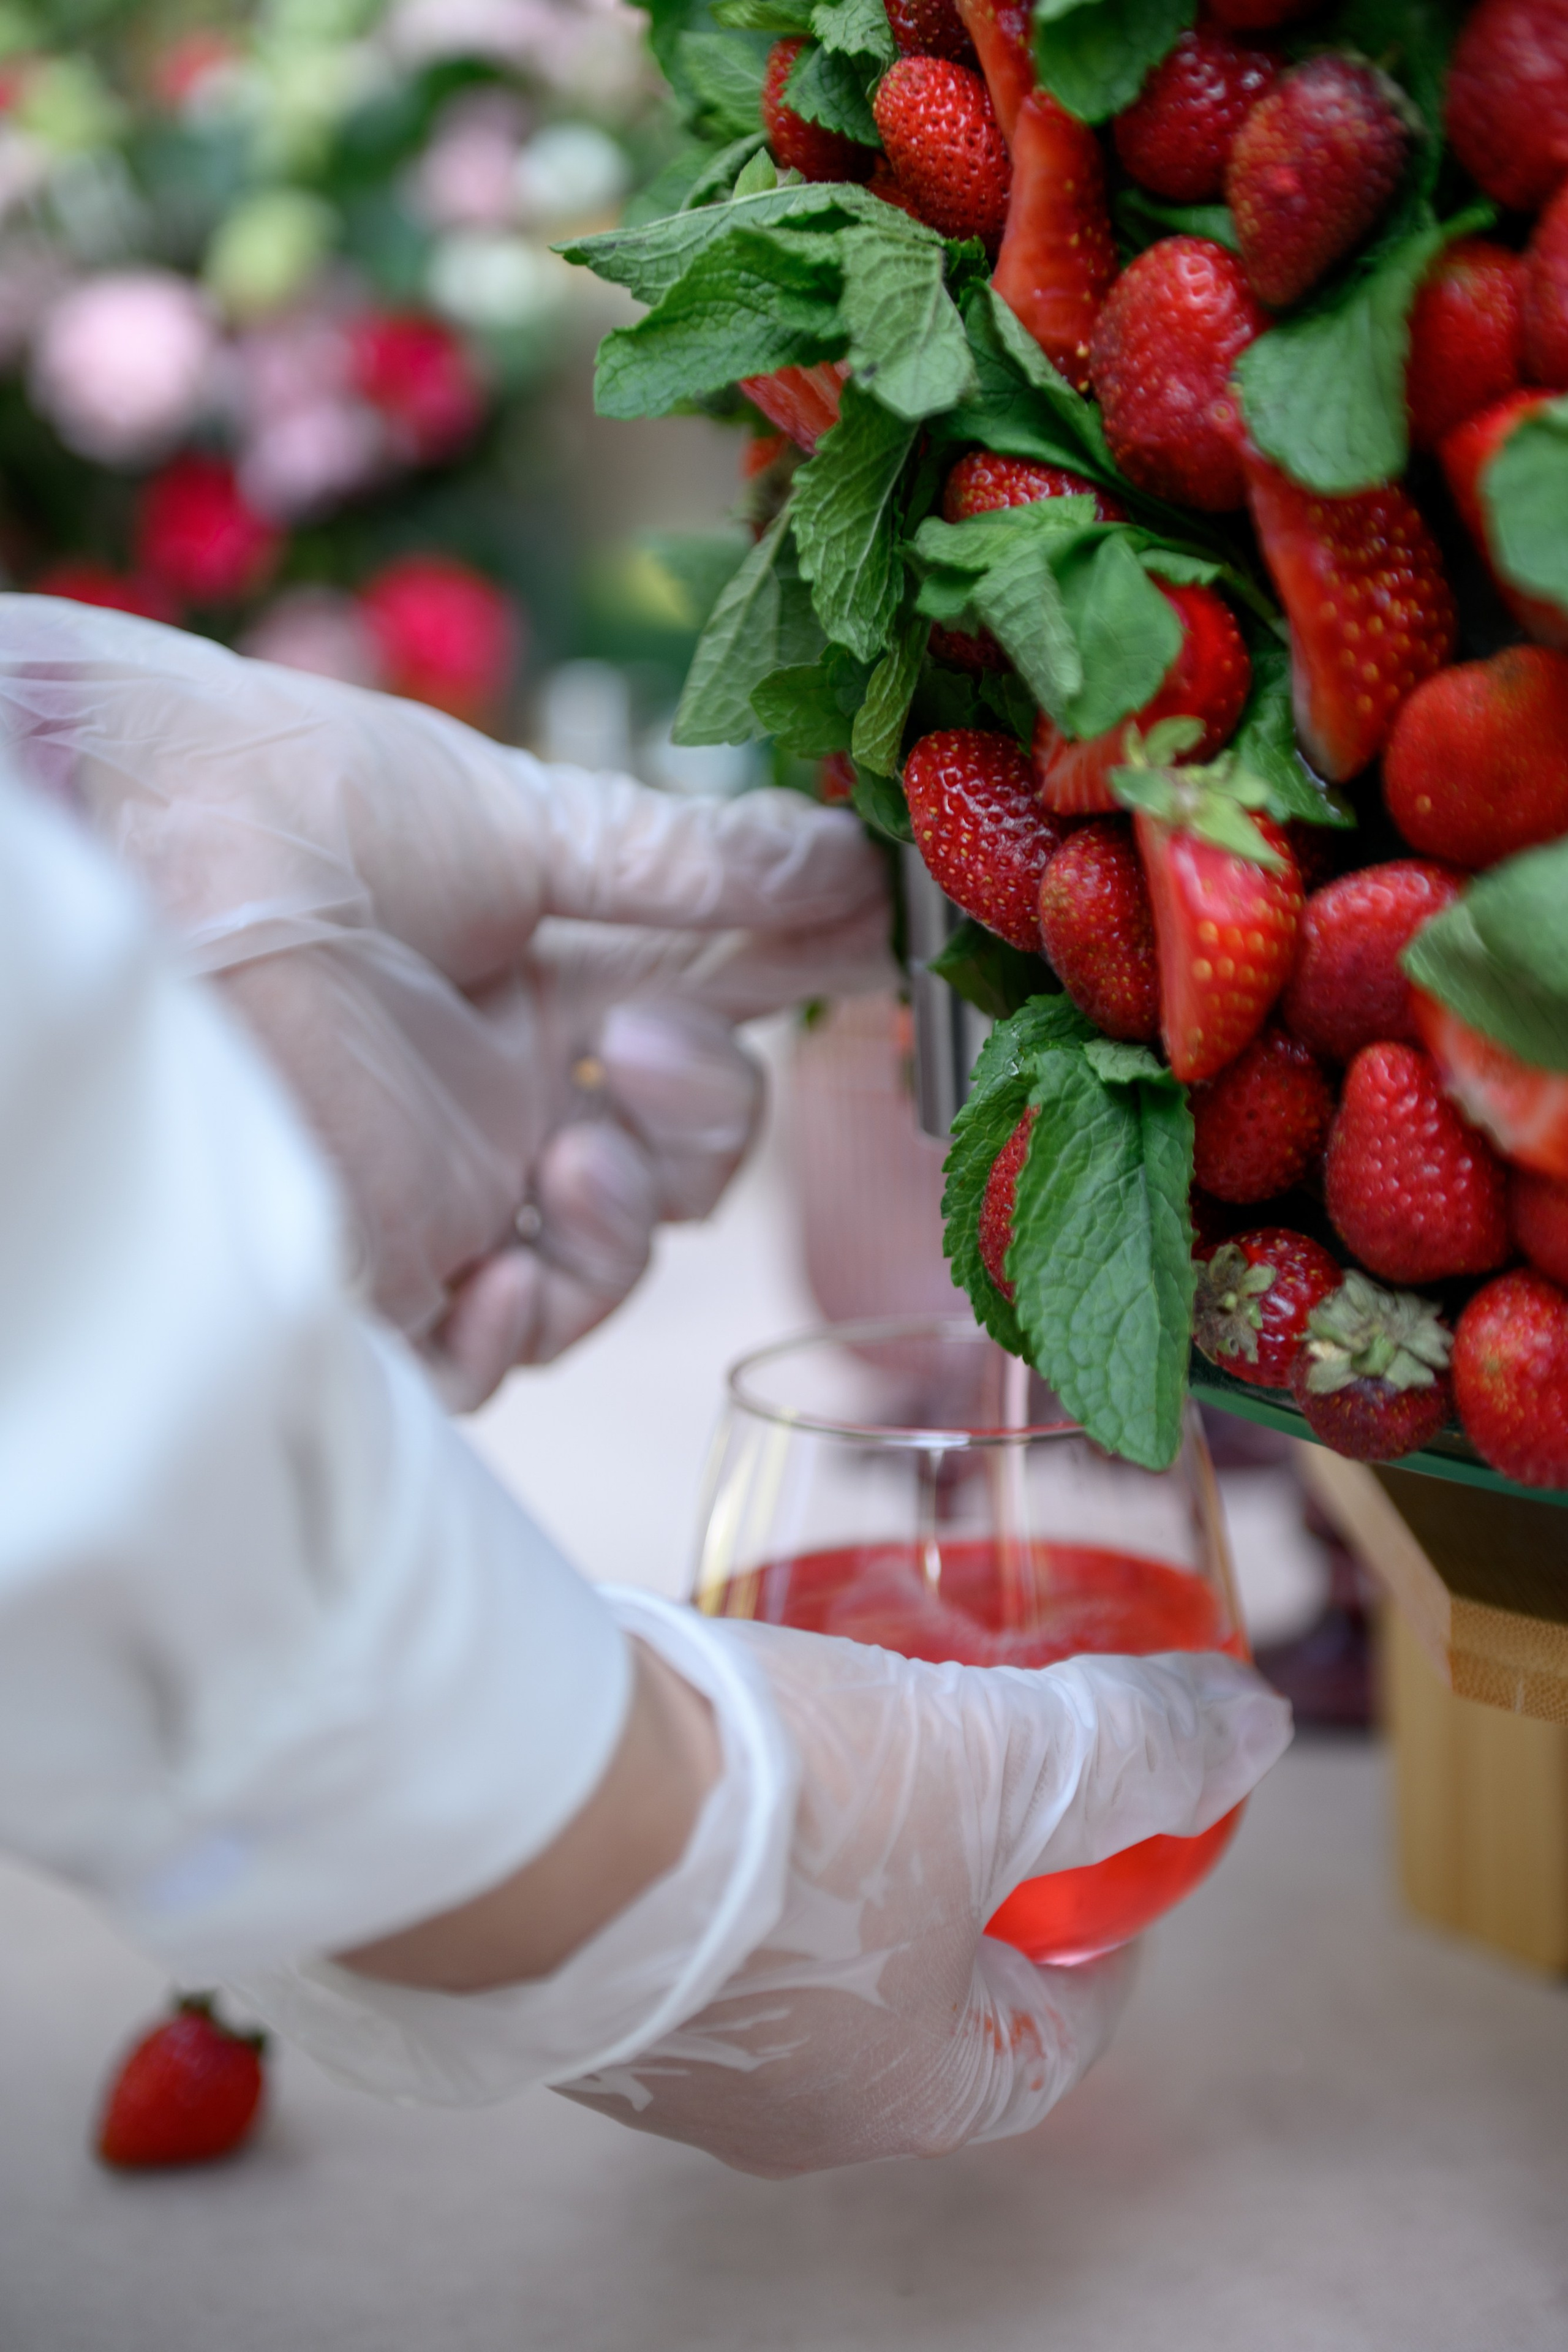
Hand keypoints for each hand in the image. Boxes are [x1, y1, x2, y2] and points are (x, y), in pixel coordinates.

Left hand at [0, 596, 892, 1405]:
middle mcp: (512, 1099)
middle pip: (684, 1172)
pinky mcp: (373, 1264)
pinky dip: (517, 1335)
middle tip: (633, 1050)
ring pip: (602, 1271)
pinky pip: (481, 1358)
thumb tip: (862, 862)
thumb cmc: (324, 803)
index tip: (872, 961)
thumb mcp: (534, 825)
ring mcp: (447, 1190)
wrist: (162, 844)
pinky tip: (501, 1281)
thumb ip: (698, 869)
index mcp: (556, 991)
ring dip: (621, 1230)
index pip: (715, 1031)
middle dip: (702, 1119)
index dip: (789, 1011)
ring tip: (567, 1163)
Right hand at [557, 1616, 1290, 2175]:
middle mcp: (783, 2107)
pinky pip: (691, 1930)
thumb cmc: (780, 1814)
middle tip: (984, 1796)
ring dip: (842, 1873)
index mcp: (905, 2091)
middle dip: (966, 1904)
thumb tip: (1249, 1732)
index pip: (1047, 2046)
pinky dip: (733, 1859)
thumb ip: (1126, 1749)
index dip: (1100, 1957)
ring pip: (799, 1966)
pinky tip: (726, 1767)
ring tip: (854, 1756)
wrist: (532, 1803)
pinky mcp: (577, 1983)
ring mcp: (668, 2056)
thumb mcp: (992, 1759)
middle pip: (921, 2008)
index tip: (1104, 1876)